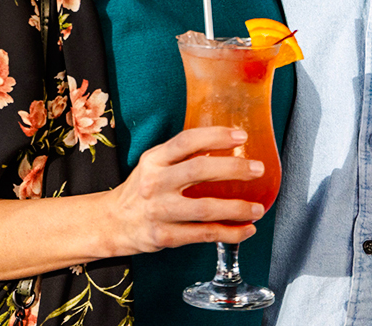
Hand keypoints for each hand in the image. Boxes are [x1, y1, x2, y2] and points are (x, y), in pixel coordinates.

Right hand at [101, 127, 266, 255]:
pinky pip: (203, 235)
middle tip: (257, 169)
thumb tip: (226, 145)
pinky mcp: (164, 236)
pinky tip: (245, 229)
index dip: (216, 136)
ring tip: (258, 208)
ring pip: (204, 208)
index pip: (186, 141)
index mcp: (154, 159)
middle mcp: (154, 183)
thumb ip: (181, 156)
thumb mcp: (153, 164)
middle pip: (199, 171)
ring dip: (237, 208)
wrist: (113, 223)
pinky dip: (229, 233)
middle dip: (234, 169)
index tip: (241, 136)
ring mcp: (159, 211)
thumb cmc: (142, 190)